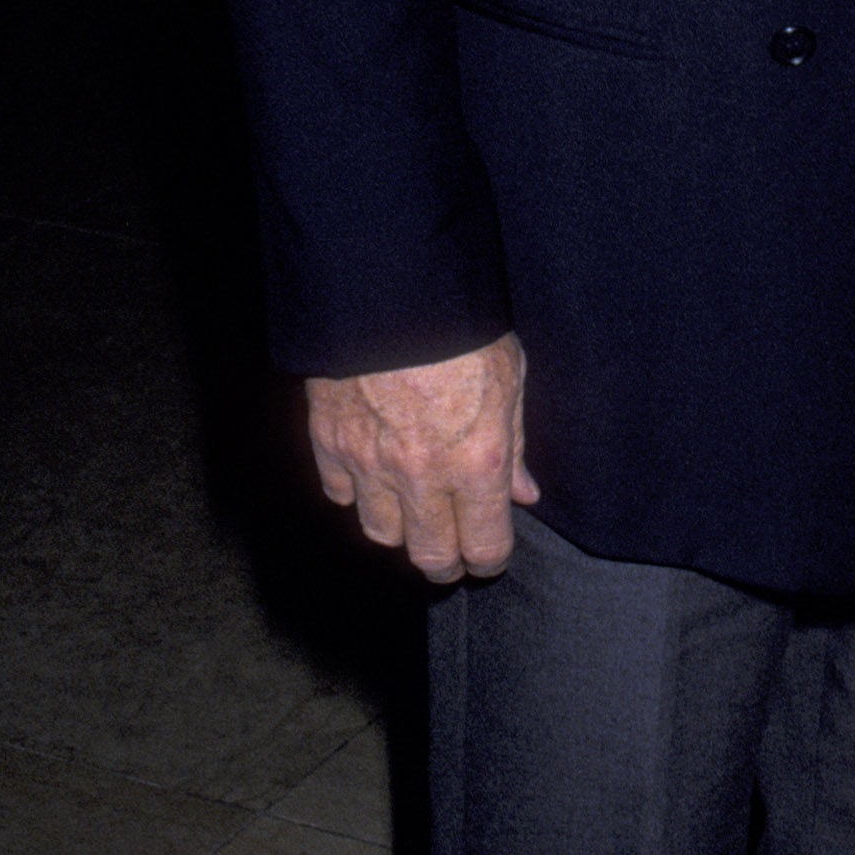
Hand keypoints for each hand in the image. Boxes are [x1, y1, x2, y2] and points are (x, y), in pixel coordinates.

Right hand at [306, 334, 539, 582]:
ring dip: (400, 530)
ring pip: (381, 533)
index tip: (490, 554)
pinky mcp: (331, 443)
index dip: (490, 558)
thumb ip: (514, 445)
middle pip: (430, 555)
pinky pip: (340, 494)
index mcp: (477, 462)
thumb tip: (523, 493)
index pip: (484, 545)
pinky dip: (356, 492)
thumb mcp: (510, 378)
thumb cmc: (461, 328)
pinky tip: (372, 475)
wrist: (391, 291)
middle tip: (452, 554)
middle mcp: (423, 475)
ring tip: (414, 513)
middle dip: (446, 563)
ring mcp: (371, 463)